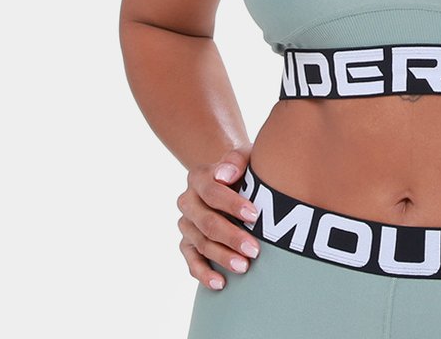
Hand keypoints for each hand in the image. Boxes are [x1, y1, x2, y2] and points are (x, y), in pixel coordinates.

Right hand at [177, 147, 260, 290]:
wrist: (230, 180)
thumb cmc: (242, 170)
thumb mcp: (243, 157)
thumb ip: (236, 160)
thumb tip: (226, 173)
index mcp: (198, 177)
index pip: (212, 191)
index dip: (232, 204)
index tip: (254, 215)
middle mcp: (187, 201)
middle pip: (207, 222)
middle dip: (231, 237)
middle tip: (254, 250)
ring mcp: (186, 224)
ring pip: (201, 244)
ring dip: (223, 257)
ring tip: (244, 267)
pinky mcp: (187, 243)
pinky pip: (192, 261)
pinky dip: (204, 274)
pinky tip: (220, 283)